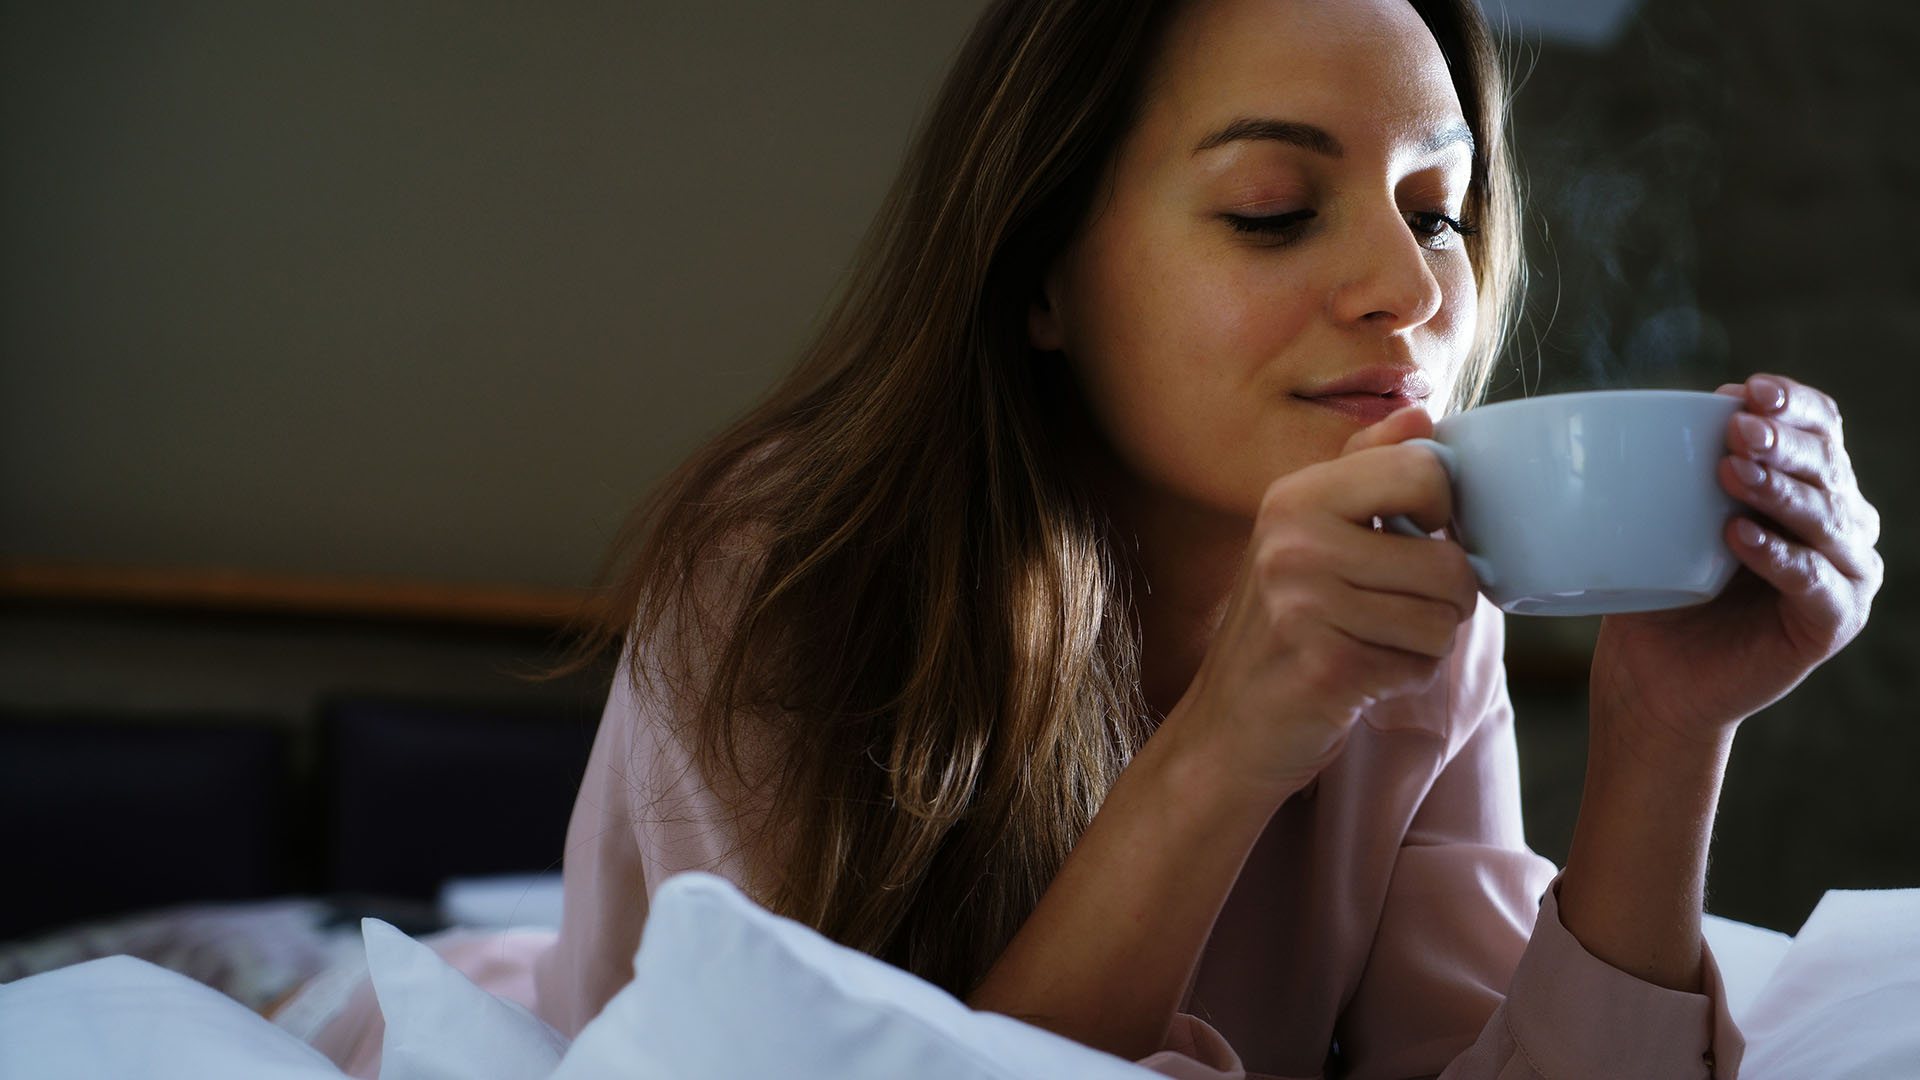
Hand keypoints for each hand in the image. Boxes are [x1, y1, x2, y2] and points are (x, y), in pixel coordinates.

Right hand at [1162, 406, 1480, 806]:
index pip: (1426, 471)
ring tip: (1369, 643)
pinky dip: (1403, 679)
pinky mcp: (1325, 667)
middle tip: (1393, 609)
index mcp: (1295, 495)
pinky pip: (1421, 665)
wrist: (1227, 727)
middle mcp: (1294, 541)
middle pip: (1450, 559)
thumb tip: (1423, 412)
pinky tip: (1358, 677)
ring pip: (1444, 618)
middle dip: (1443, 597)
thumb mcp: (1309, 533)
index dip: (1445, 513)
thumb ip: (1367, 469)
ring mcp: (1304, 605)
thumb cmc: (1282, 628)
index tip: (1414, 540)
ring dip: (1423, 642)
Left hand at [1590, 374, 1882, 747]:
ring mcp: (1845, 574)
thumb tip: (1674, 407)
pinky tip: (1739, 537)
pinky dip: (1779, 556)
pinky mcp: (1833, 622)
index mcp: (1812, 484)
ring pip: (1826, 519)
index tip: (1748, 391)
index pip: (1821, 427)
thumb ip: (1684, 465)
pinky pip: (1813, 582)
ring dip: (1779, 492)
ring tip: (1730, 473)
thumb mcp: (1669, 515)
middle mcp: (1843, 523)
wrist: (1653, 672)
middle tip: (1739, 430)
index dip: (1794, 404)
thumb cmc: (1662, 584)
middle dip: (1784, 443)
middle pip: (1828, 466)